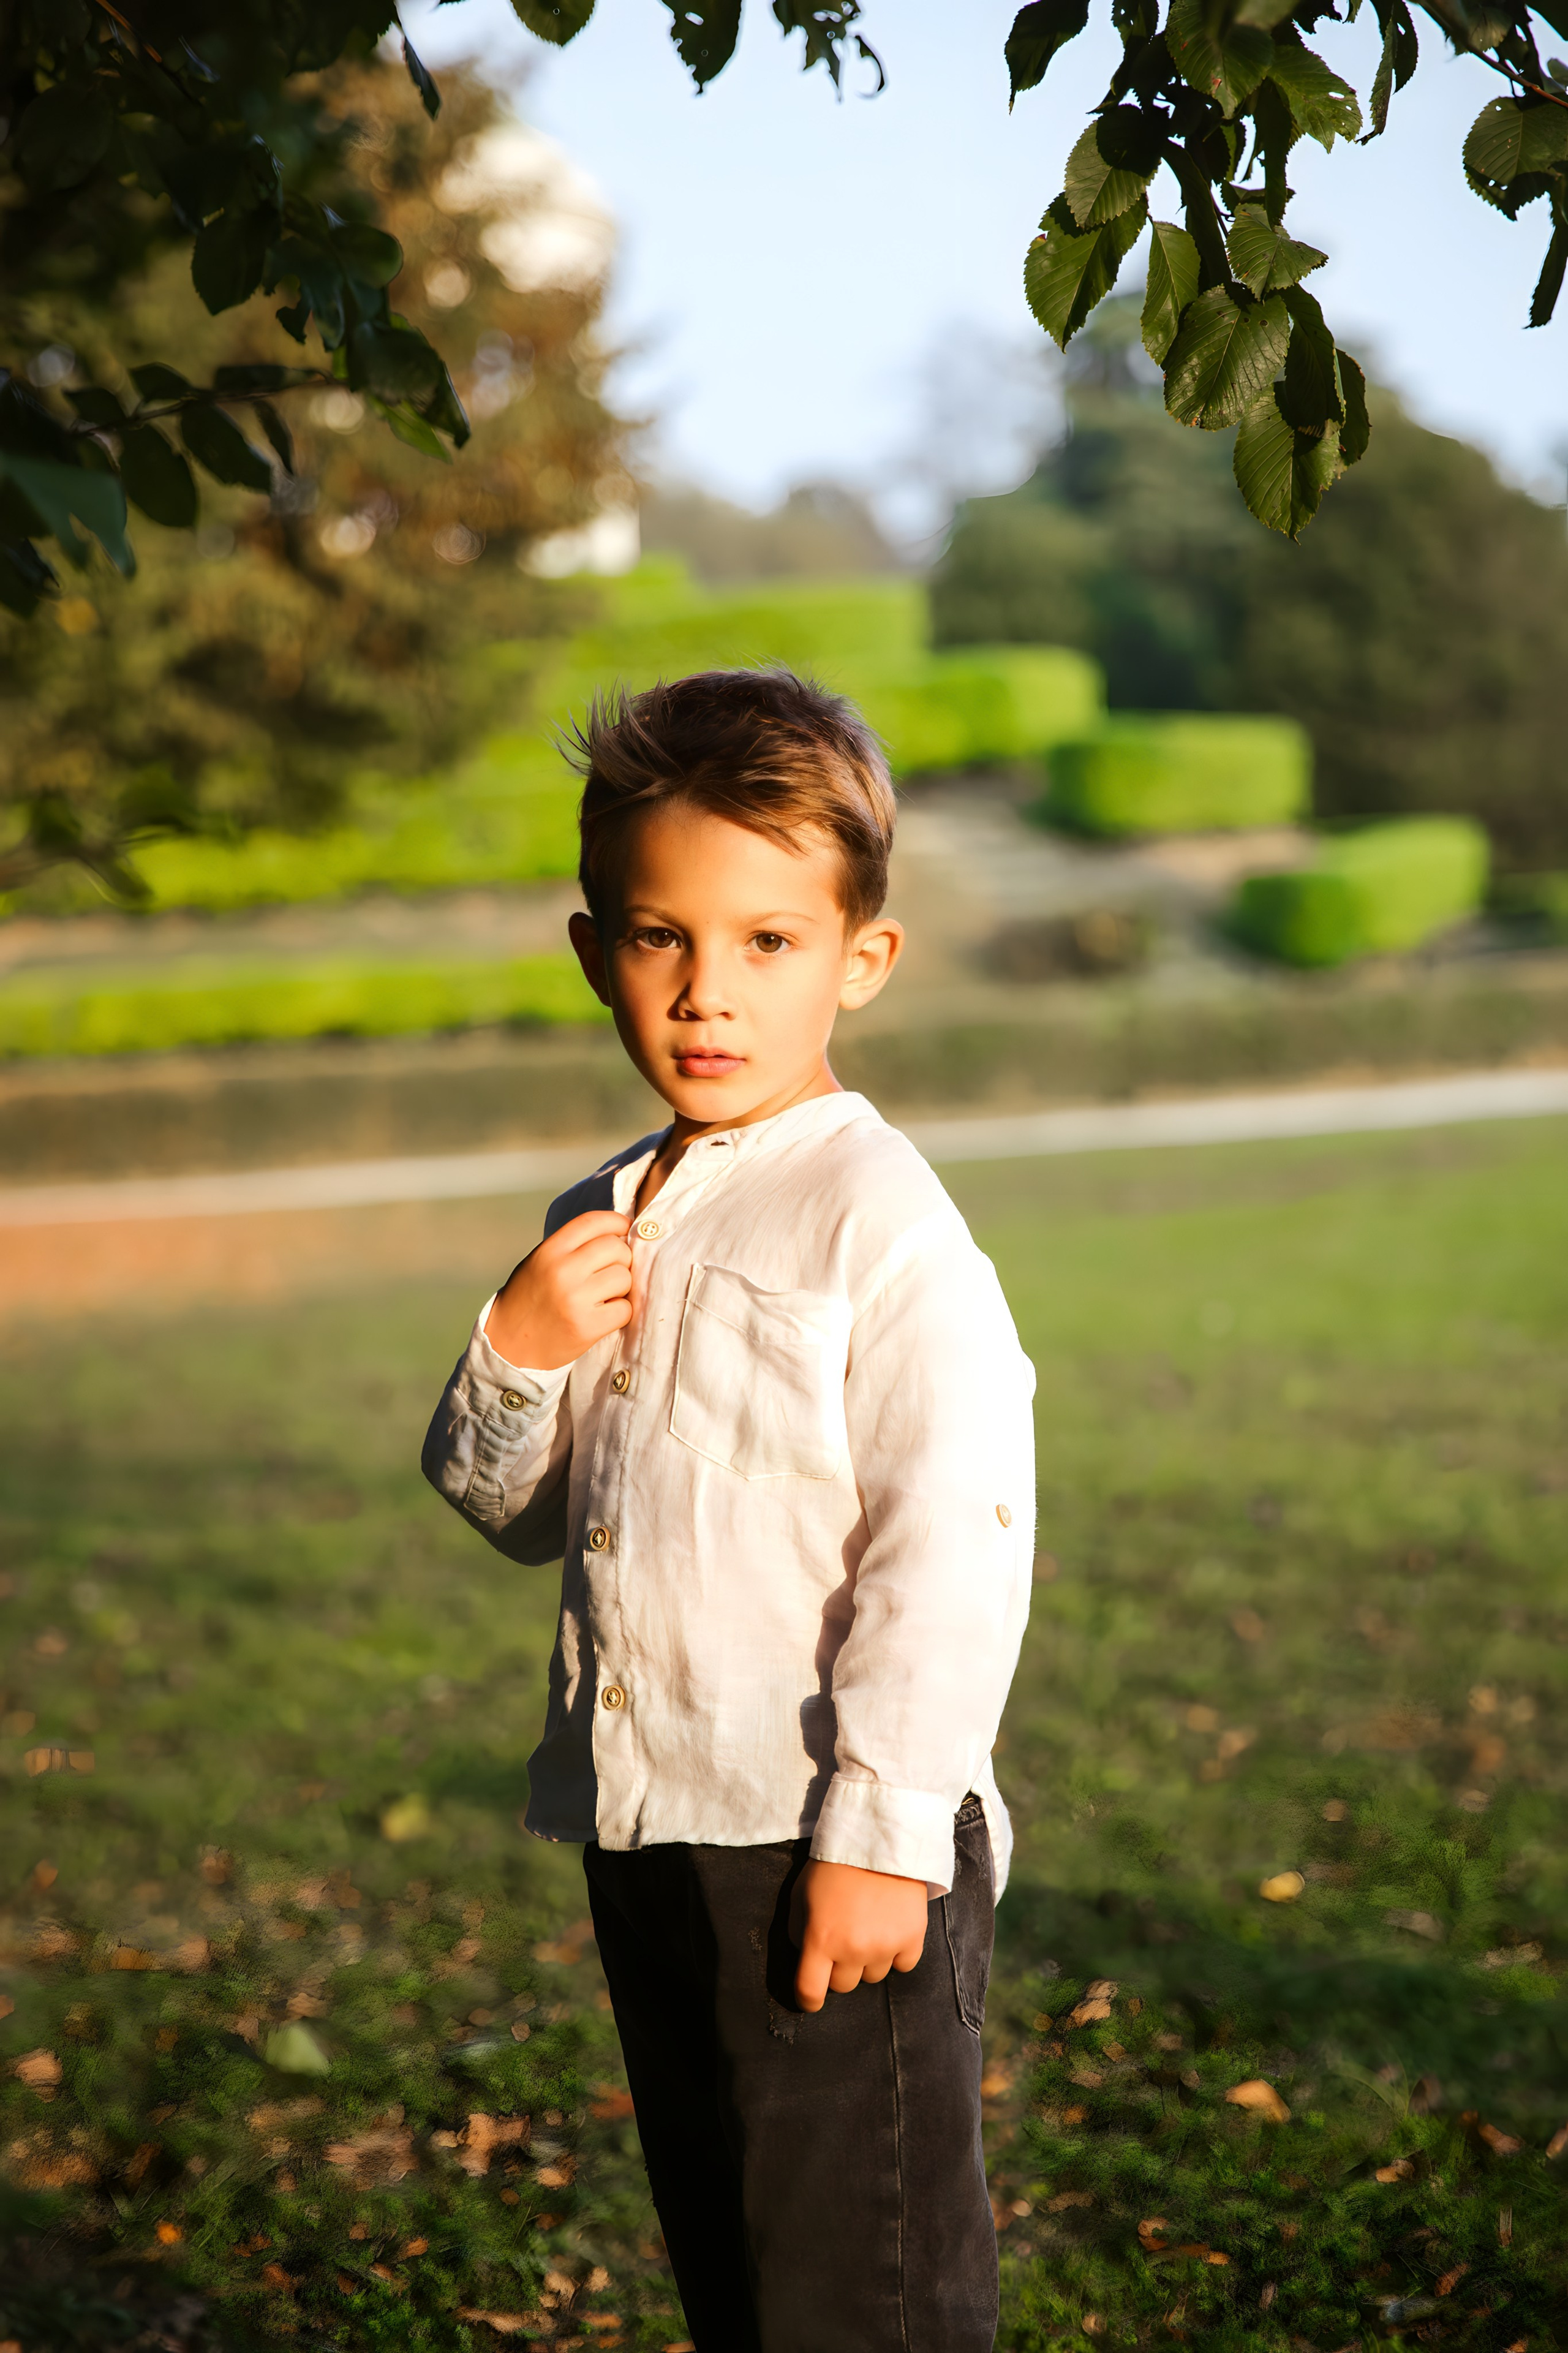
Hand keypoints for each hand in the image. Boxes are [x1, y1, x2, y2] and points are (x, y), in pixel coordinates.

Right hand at [484, 1209, 632, 1370]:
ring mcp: (575, 1299)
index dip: (616, 1221)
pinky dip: (619, 1312)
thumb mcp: (538, 1263)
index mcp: (549, 1251)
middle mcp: (562, 1271)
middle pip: (616, 1248)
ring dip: (621, 1288)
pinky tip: (603, 1315)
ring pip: (624, 1277)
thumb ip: (571, 1247)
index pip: (593, 1222)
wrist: (509, 1346)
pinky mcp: (587, 1326)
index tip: (624, 1228)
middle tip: (609, 1273)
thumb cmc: (529, 1300)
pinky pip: (625, 1309)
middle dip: (621, 1259)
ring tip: (603, 1296)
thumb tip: (616, 1235)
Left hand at [789, 1858, 928, 2013]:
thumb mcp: (800, 1893)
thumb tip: (805, 1956)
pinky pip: (903, 1965)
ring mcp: (885, 1947)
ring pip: (873, 1977)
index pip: (810, 1992)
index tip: (811, 1997)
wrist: (879, 1837)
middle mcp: (853, 1950)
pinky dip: (897, 1953)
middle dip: (839, 1967)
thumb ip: (797, 1930)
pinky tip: (890, 1928)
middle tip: (843, 1938)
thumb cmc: (835, 1865)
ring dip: (868, 1960)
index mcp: (821, 1939)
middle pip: (843, 1986)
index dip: (808, 2000)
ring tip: (868, 1926)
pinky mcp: (913, 1939)